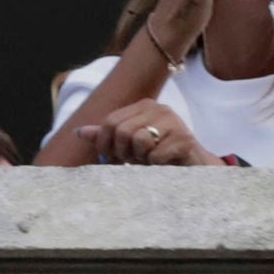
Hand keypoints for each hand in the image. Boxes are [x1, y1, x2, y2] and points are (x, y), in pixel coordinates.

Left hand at [88, 98, 215, 165]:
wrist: (194, 167)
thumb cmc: (159, 155)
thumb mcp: (130, 144)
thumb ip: (107, 136)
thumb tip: (79, 132)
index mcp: (143, 106)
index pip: (110, 121)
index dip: (105, 143)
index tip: (112, 158)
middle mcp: (158, 108)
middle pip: (122, 131)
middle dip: (123, 152)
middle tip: (133, 161)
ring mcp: (173, 121)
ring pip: (138, 140)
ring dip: (141, 158)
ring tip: (149, 160)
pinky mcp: (184, 138)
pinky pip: (155, 155)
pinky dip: (156, 165)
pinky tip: (164, 164)